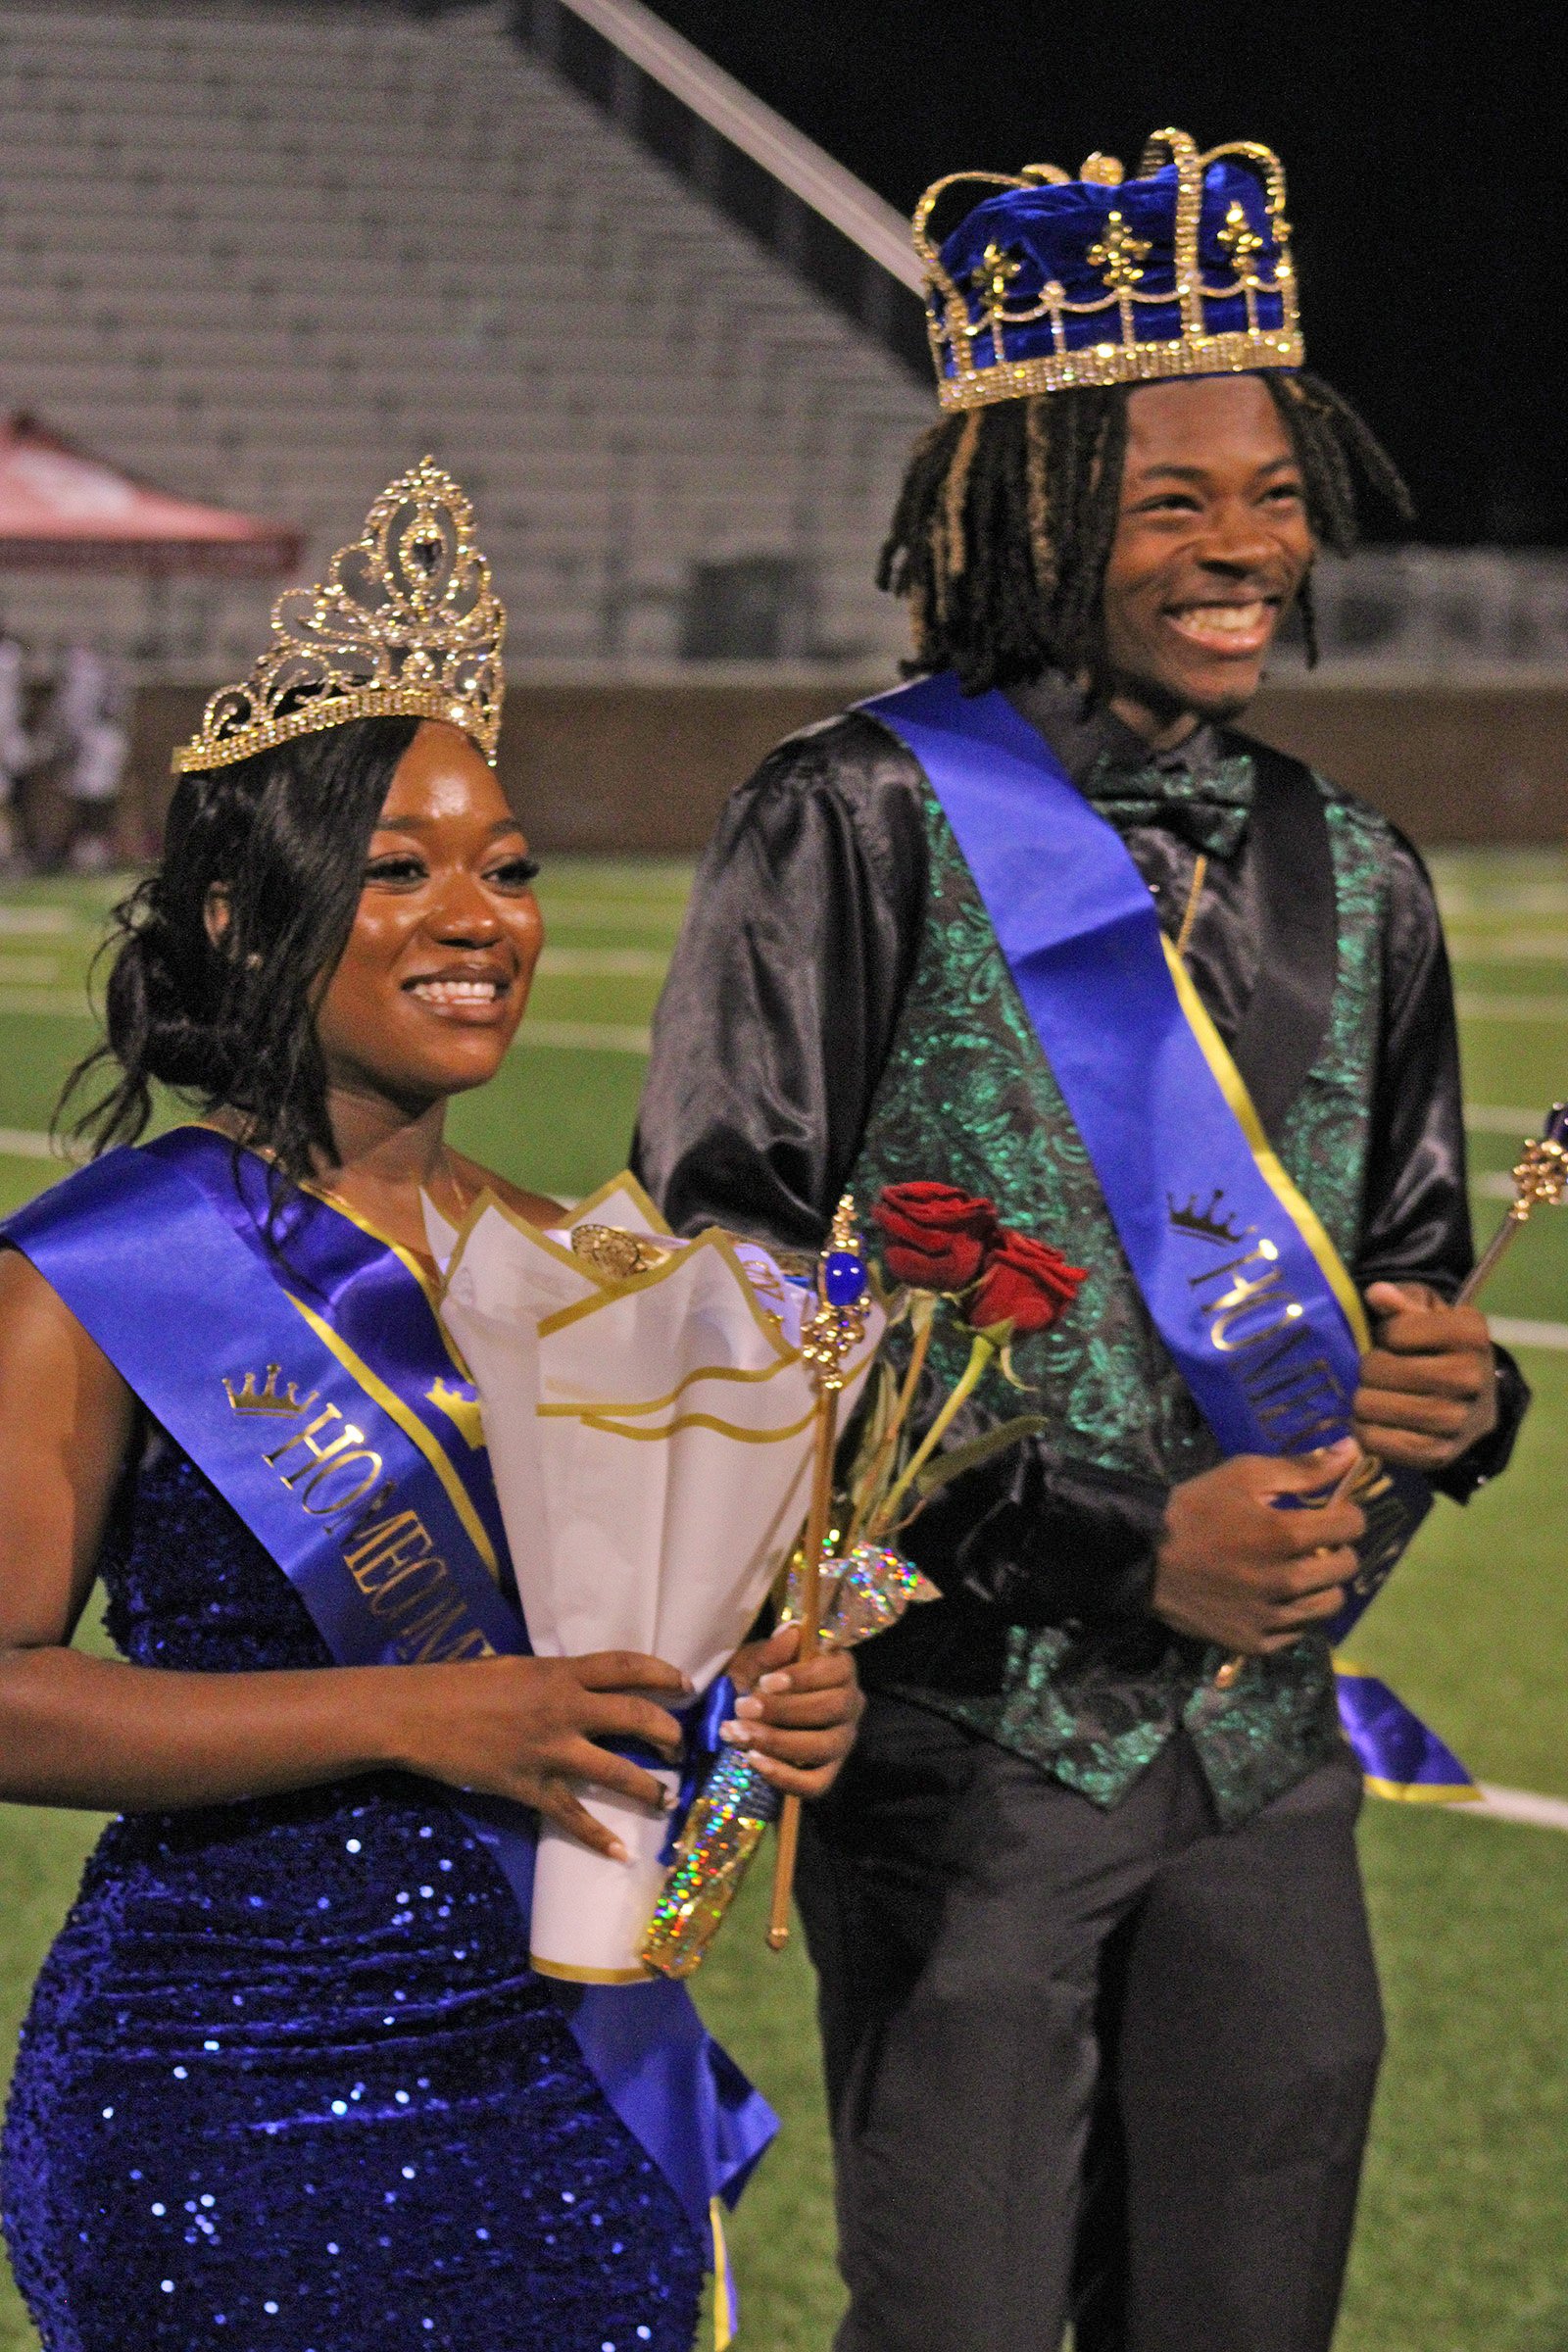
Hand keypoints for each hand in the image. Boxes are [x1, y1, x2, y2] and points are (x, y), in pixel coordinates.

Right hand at [388, 1651, 689, 1859]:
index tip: (685, 1685)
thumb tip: (583, 1686)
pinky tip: (620, 1853)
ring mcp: (549, 1750)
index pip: (627, 1666)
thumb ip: (554, 1678)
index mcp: (561, 1673)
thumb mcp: (516, 1668)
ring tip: (667, 1799)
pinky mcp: (530, 1787)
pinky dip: (599, 1838)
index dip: (663, 1673)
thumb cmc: (459, 1684)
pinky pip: (573, 1817)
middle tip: (679, 1747)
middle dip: (668, 1734)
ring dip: (649, 1789)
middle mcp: (564, 1709)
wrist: (415, 1715)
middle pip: (636, 1718)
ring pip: (617, 1772)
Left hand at [723, 1623, 863, 1798]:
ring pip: (824, 1747)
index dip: (804, 1677)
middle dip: (784, 1710)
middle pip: (833, 1709)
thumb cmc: (759, 1678)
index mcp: (840, 1670)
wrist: (748, 1712)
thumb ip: (771, 1650)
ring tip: (740, 1734)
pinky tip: (754, 1761)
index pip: (838, 1672)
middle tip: (743, 1707)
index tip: (766, 1682)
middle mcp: (851, 1706)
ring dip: (779, 1742)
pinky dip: (785, 1777)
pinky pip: (816, 1784)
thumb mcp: (757, 1660)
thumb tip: (791, 1634)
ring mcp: (842, 1742)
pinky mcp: (828, 1773)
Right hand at [1151, 1438, 1365, 1654]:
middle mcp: (1285, 1581)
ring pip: (1329, 1605)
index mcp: (1285, 1534)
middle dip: (1337, 1549)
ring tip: (1299, 1573)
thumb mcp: (1243, 1474)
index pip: (1352, 1526)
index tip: (1330, 1513)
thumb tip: (1353, 1450)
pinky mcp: (1255, 1643)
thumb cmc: (1196, 1508)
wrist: (1144, 1558)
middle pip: (1347, 1568)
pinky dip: (1293, 1615)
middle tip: (1313, 1543)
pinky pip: (1298, 1633)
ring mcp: (1271, 1617)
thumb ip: (1302, 1468)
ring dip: (1322, 1586)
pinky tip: (1273, 1598)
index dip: (1347, 1514)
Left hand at [1355, 1282, 1496, 1470]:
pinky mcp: (1440, 1454)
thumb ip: (1403, 1301)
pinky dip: (1364, 1432)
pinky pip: (1382, 1443)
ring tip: (1368, 1394)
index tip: (1393, 1339)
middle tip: (1372, 1370)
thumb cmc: (1440, 1346)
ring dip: (1362, 1400)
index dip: (1384, 1335)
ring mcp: (1459, 1420)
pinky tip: (1368, 1421)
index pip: (1395, 1331)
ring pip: (1378, 1407)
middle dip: (1368, 1368)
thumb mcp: (1428, 1313)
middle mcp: (1473, 1378)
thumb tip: (1377, 1293)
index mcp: (1471, 1335)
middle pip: (1383, 1370)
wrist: (1473, 1398)